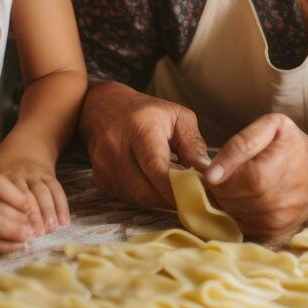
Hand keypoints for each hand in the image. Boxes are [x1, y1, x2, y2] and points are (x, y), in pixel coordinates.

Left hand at [0, 149, 69, 237]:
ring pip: (43, 193)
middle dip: (32, 216)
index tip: (17, 232)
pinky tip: (63, 222)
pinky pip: (56, 189)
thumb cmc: (0, 171)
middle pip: (26, 196)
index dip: (12, 213)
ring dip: (48, 212)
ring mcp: (35, 175)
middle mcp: (19, 175)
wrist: (24, 147)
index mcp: (0, 178)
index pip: (6, 196)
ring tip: (50, 230)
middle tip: (36, 235)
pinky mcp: (49, 175)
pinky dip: (62, 206)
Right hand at [80, 81, 210, 208]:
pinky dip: (143, 198)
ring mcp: (103, 164)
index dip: (176, 188)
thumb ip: (193, 145)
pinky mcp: (99, 177)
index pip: (156, 168)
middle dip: (170, 200)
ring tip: (175, 194)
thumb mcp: (178, 117)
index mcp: (140, 127)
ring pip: (135, 197)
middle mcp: (116, 145)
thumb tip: (208, 174)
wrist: (105, 106)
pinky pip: (125, 197)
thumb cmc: (148, 111)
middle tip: (191, 201)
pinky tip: (154, 187)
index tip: (196, 197)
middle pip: (144, 189)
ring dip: (158, 201)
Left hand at [204, 113, 307, 238]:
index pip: (249, 178)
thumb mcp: (272, 127)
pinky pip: (241, 223)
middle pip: (236, 197)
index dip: (225, 175)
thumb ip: (241, 142)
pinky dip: (236, 210)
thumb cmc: (292, 146)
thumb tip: (212, 173)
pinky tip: (245, 197)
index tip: (210, 172)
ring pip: (234, 211)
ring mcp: (280, 218)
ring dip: (227, 198)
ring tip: (237, 183)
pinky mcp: (274, 232)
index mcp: (286, 164)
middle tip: (225, 173)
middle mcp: (285, 197)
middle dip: (221, 185)